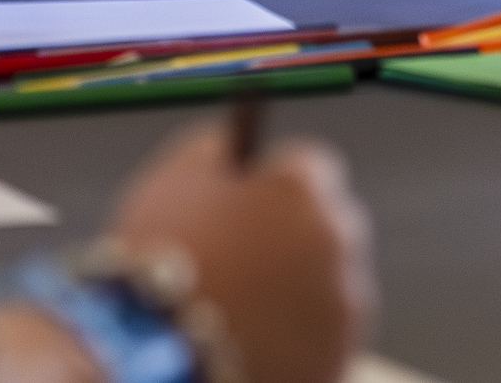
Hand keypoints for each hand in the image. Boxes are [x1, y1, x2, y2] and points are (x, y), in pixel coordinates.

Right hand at [110, 123, 373, 382]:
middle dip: (291, 234)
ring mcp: (346, 302)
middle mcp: (339, 237)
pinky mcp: (340, 355)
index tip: (248, 202)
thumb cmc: (158, 264)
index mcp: (303, 186)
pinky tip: (254, 338)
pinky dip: (297, 333)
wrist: (155, 356)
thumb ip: (213, 149)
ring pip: (327, 280)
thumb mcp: (171, 181)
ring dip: (296, 285)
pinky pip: (321, 333)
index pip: (309, 164)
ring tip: (240, 307)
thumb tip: (230, 144)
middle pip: (325, 221)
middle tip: (240, 258)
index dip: (273, 184)